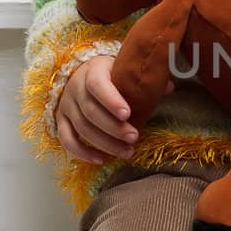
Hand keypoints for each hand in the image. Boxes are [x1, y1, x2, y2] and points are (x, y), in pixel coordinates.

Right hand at [56, 54, 174, 163]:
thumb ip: (145, 79)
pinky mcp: (61, 120)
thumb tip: (169, 87)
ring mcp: (66, 105)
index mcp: (92, 70)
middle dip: (113, 128)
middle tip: (134, 137)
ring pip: (81, 128)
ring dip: (104, 143)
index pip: (97, 84)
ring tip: (127, 152)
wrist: (84, 75)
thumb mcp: (126, 70)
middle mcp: (75, 87)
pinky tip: (101, 160)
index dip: (111, 100)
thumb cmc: (113, 74)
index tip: (128, 114)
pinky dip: (82, 152)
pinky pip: (67, 139)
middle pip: (90, 111)